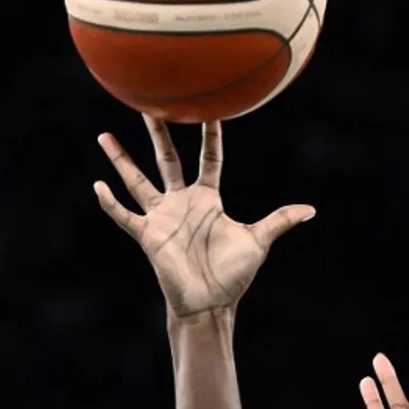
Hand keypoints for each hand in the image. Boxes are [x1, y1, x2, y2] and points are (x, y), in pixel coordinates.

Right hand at [93, 115, 314, 316]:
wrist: (210, 303)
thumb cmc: (232, 274)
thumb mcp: (258, 241)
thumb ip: (280, 221)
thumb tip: (311, 210)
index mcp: (208, 199)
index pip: (209, 159)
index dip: (210, 136)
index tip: (210, 109)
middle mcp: (182, 202)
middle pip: (167, 159)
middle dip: (158, 133)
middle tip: (147, 105)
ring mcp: (162, 217)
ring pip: (137, 180)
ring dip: (121, 159)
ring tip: (104, 135)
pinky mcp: (148, 235)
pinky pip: (124, 215)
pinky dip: (110, 202)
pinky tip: (97, 185)